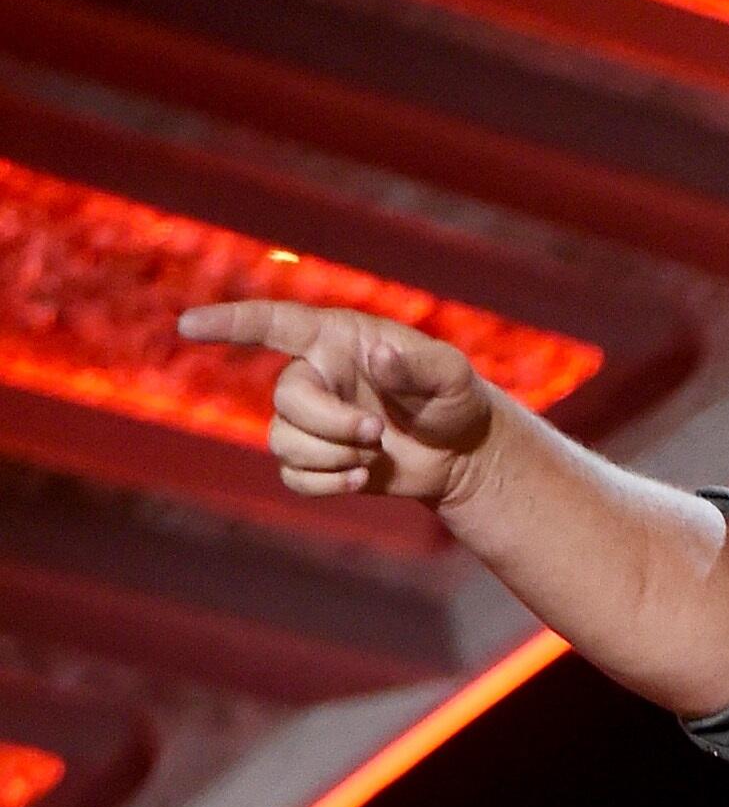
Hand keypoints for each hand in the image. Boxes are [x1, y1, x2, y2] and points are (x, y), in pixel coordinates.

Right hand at [178, 301, 494, 507]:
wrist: (461, 451)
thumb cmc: (454, 398)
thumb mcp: (453, 375)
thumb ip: (421, 365)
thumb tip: (378, 360)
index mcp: (337, 340)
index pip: (273, 323)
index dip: (230, 323)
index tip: (189, 324)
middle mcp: (315, 375)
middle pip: (285, 398)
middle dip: (328, 423)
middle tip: (376, 431)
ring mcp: (311, 419)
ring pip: (283, 441)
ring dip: (331, 455)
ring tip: (374, 454)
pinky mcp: (317, 459)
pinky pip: (293, 475)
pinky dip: (325, 483)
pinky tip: (360, 480)